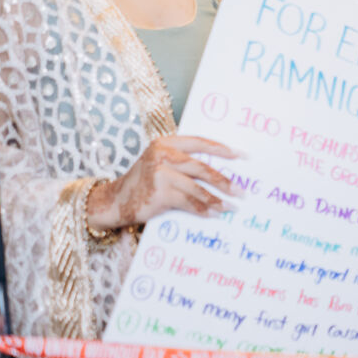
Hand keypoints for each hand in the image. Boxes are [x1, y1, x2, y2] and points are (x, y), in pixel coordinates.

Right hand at [86, 136, 240, 230]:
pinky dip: (203, 210)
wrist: (114, 201)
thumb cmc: (144, 182)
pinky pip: (188, 203)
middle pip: (202, 168)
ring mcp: (160, 174)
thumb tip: (220, 171)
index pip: (200, 143)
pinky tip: (213, 214)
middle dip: (224, 181)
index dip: (223, 150)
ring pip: (197, 188)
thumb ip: (184, 161)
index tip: (242, 156)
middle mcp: (162, 155)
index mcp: (165, 142)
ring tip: (231, 206)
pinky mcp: (159, 194)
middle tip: (241, 190)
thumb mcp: (161, 163)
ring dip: (216, 199)